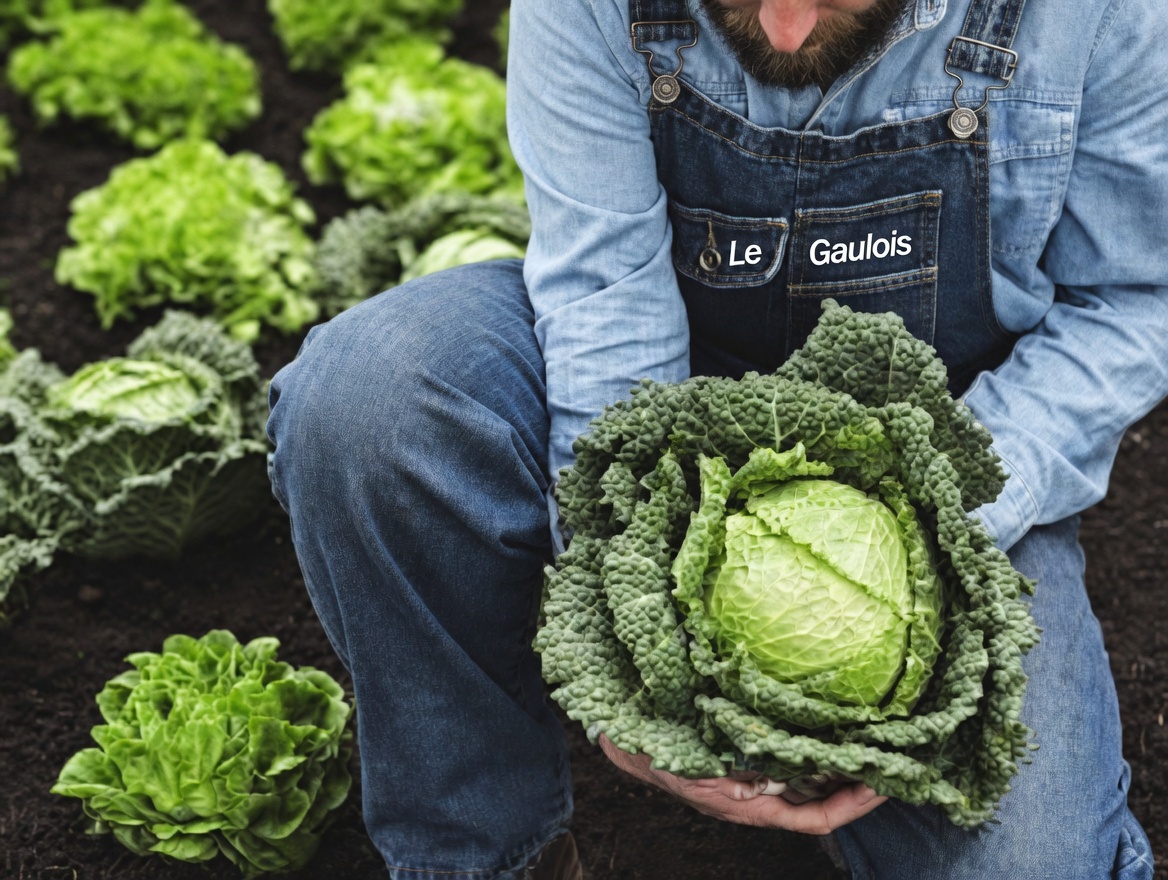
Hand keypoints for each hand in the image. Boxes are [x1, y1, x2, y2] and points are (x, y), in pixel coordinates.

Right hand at [598, 734, 886, 834]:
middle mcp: (757, 797)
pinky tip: (826, 730)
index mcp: (748, 806)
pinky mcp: (746, 761)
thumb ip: (731, 773)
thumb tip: (766, 772)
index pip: (813, 818)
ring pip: (807, 783)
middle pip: (818, 802)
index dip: (849, 807)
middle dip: (855, 787)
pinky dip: (810, 751)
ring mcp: (752, 781)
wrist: (626, 742)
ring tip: (871, 747)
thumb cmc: (657, 752)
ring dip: (838, 769)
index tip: (880, 788)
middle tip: (892, 764)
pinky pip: (788, 762)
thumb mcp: (695, 765)